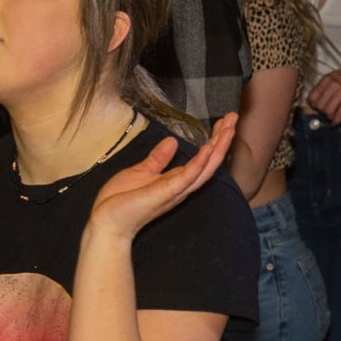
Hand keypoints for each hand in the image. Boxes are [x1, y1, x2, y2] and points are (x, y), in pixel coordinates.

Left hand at [83, 119, 237, 242]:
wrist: (106, 222)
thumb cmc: (120, 201)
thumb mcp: (141, 172)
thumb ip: (158, 159)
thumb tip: (172, 140)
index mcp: (176, 180)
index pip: (202, 158)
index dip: (213, 139)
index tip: (223, 121)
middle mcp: (181, 186)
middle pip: (210, 161)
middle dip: (222, 139)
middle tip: (234, 118)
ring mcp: (175, 190)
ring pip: (205, 168)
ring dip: (218, 148)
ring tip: (229, 128)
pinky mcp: (165, 193)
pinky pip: (187, 178)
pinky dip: (198, 163)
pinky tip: (207, 148)